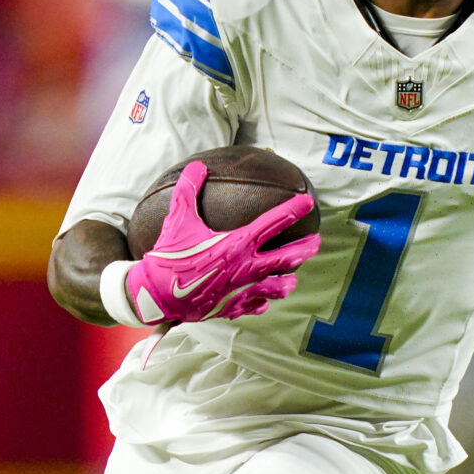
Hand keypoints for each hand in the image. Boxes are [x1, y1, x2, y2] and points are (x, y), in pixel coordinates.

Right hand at [126, 161, 321, 324]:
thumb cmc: (170, 256)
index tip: (308, 202)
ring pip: (277, 287)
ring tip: (293, 279)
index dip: (294, 209)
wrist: (157, 294)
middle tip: (316, 242)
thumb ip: (188, 189)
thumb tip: (197, 166)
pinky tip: (263, 300)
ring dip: (287, 281)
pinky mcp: (232, 307)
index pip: (274, 223)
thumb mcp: (178, 219)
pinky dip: (261, 301)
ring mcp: (242, 290)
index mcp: (238, 243)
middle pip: (287, 258)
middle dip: (305, 249)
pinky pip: (254, 305)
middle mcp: (246, 267)